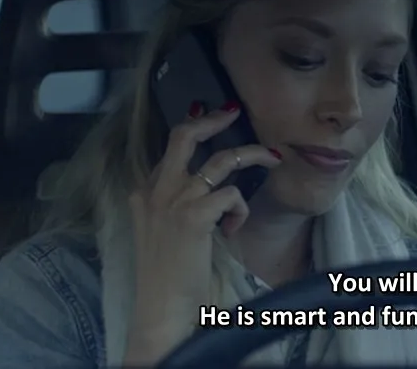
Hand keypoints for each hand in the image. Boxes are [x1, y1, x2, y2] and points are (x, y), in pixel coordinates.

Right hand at [122, 102, 281, 364]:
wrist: (160, 304)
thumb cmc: (167, 273)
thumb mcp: (161, 231)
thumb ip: (174, 206)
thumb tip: (209, 188)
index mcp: (144, 193)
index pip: (169, 148)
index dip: (192, 128)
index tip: (210, 115)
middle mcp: (156, 191)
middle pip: (184, 136)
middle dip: (212, 119)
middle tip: (233, 111)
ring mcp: (174, 201)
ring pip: (221, 160)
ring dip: (253, 155)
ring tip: (272, 157)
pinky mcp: (194, 217)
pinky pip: (232, 195)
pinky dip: (240, 209)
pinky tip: (234, 228)